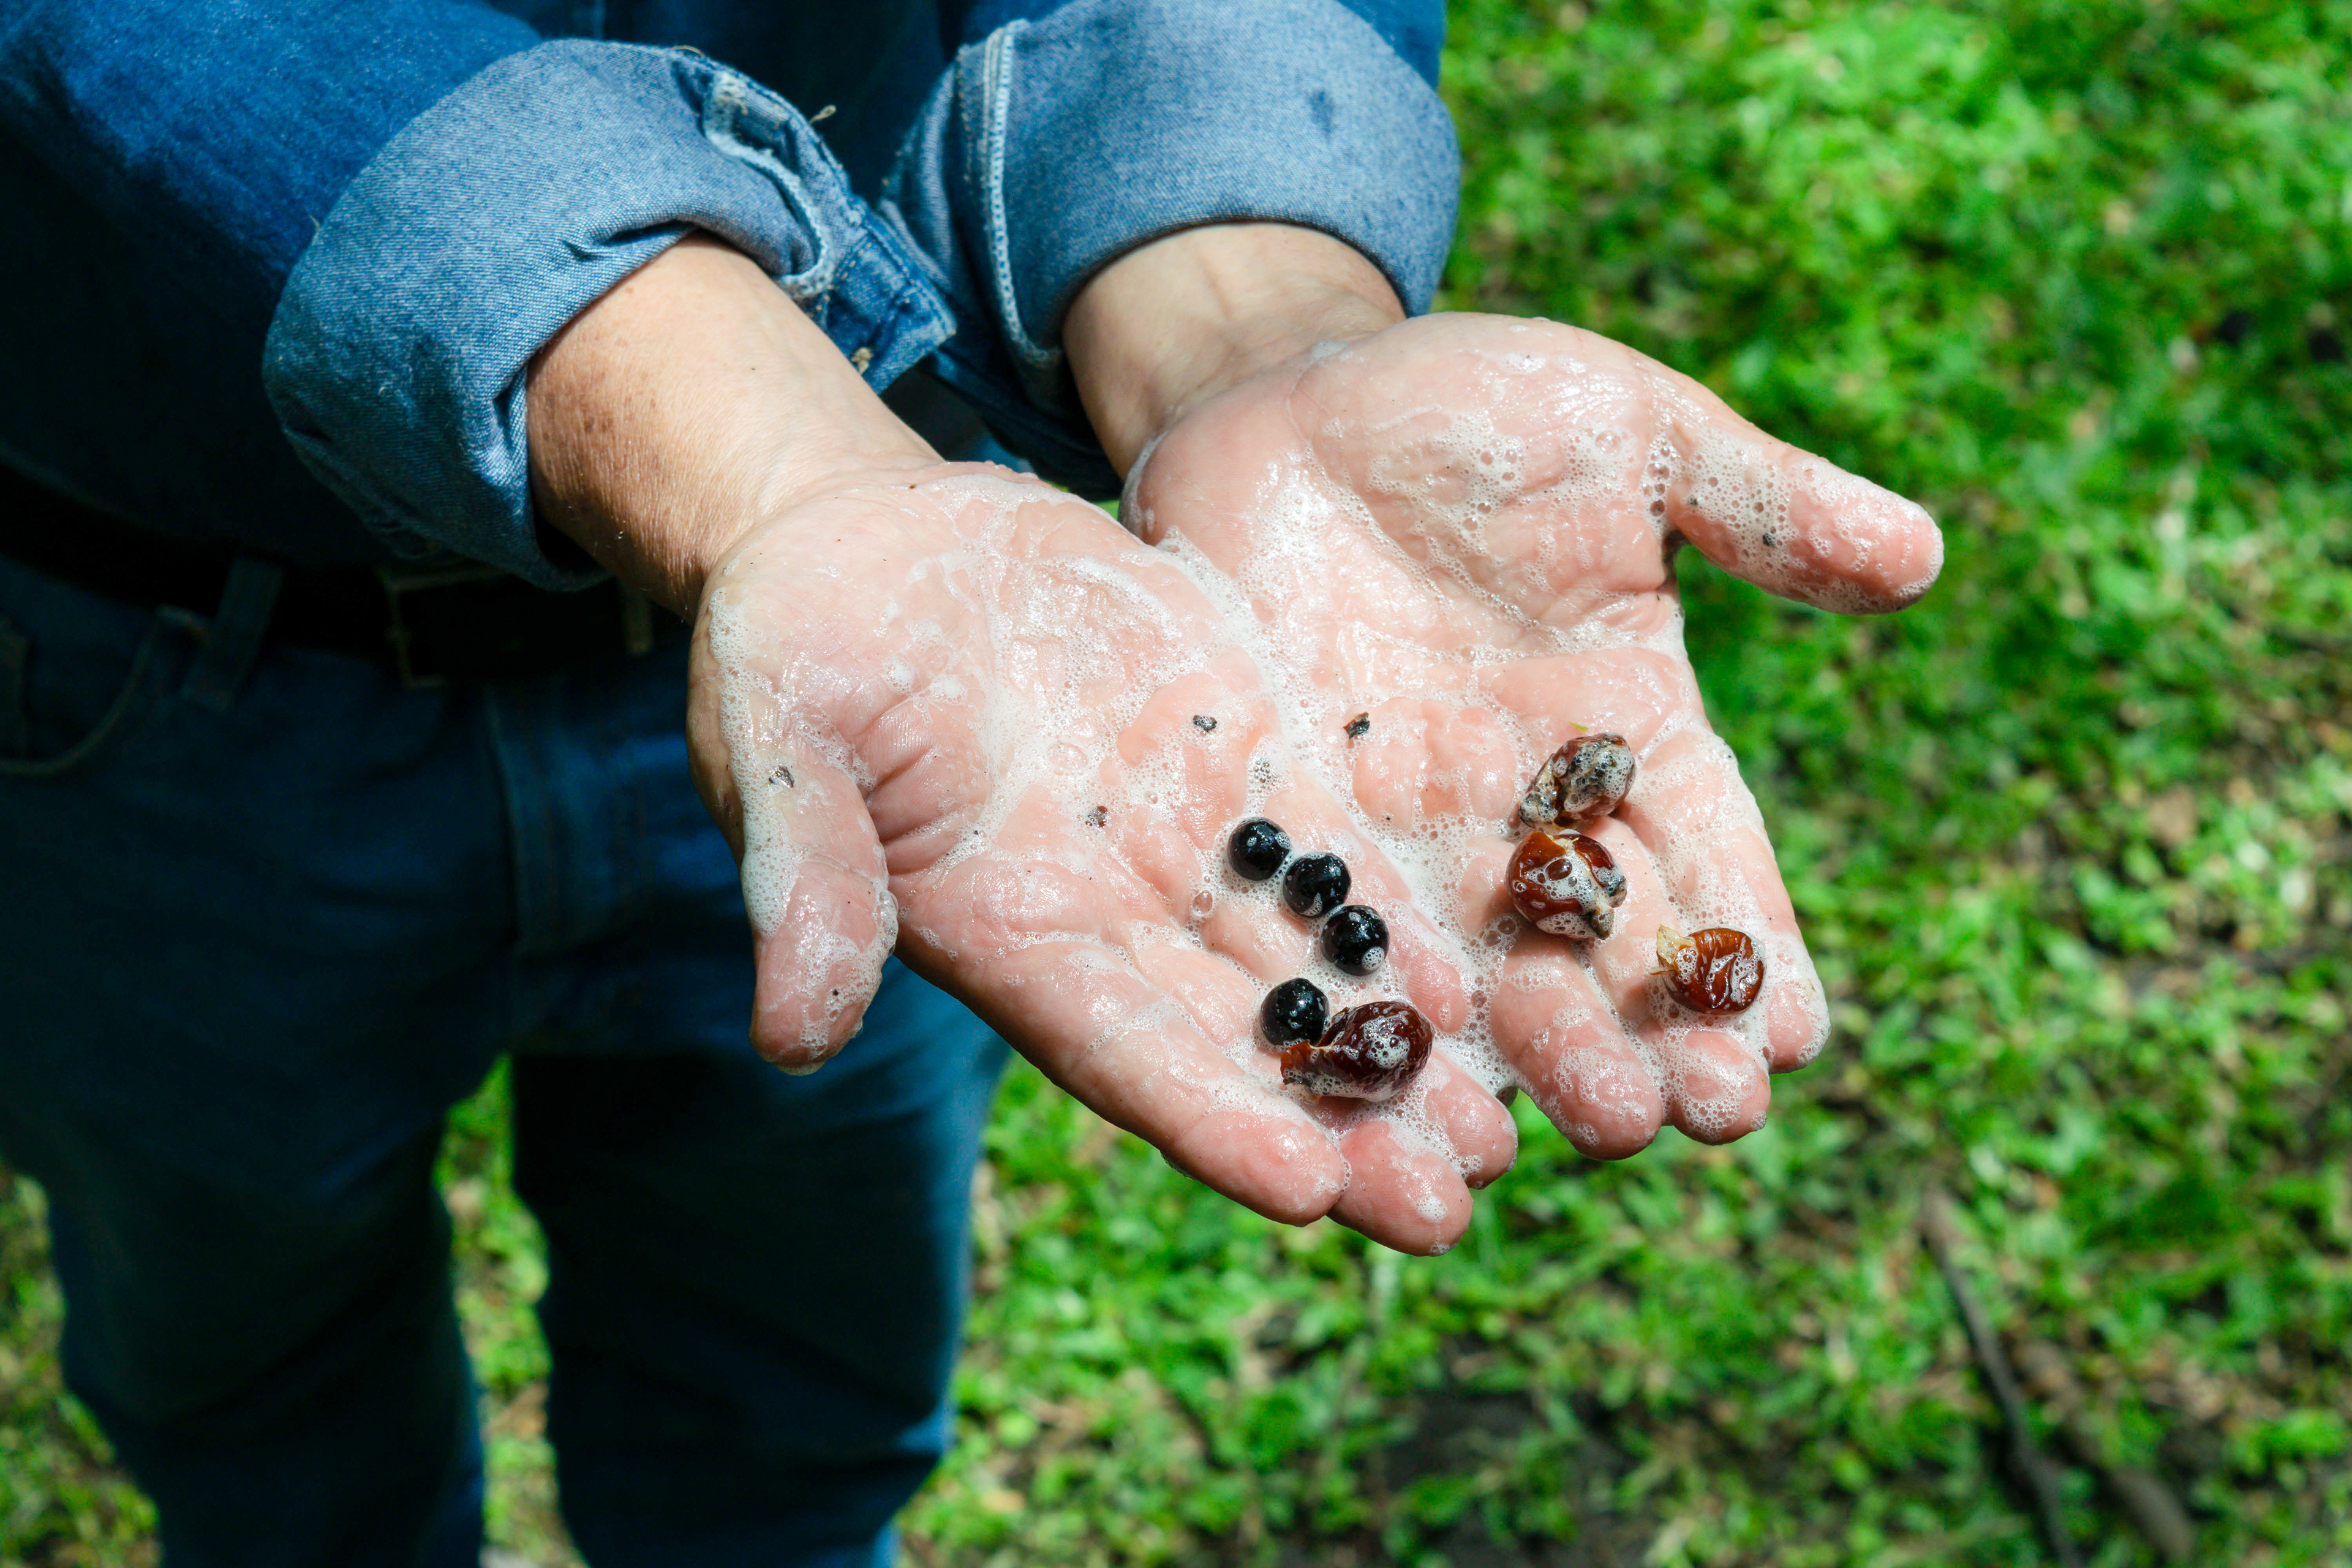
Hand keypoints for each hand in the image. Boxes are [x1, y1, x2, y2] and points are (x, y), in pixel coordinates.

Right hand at [531, 236, 1514, 1251]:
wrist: (871, 547)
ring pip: (1315, 971)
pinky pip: (1341, 857)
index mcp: (1010, 936)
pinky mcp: (1245, 764)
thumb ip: (808, 880)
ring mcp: (1186, 848)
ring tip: (1506, 1132)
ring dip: (1406, 1052)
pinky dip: (1406, 920)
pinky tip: (1487, 980)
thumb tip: (789, 1038)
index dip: (1215, 1120)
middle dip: (1347, 1129)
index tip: (1310, 1192)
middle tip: (1452, 1206)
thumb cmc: (795, 649)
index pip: (1124, 1055)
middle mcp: (1114, 919)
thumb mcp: (778, 748)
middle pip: (1247, 1046)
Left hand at [1119, 311, 1943, 1160]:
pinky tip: (1405, 1094)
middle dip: (1650, 1036)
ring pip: (1487, 980)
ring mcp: (1414, 835)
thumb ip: (1753, 502)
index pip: (1712, 865)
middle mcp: (1532, 814)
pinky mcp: (1305, 835)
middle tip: (1691, 1114)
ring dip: (1532, 1061)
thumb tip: (1920, 554)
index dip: (1751, 950)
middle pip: (1608, 954)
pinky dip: (1380, 1022)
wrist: (1284, 405)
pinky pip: (1347, 950)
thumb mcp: (1622, 434)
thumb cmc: (1467, 412)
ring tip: (1573, 1133)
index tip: (1790, 1038)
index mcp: (1634, 735)